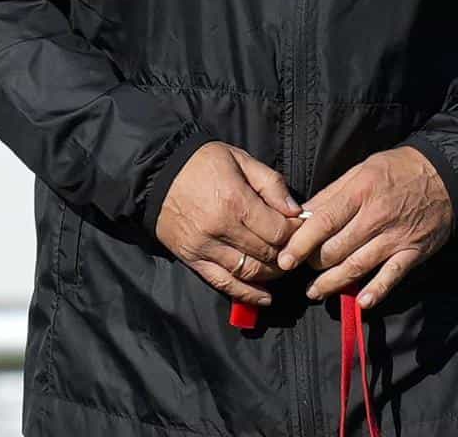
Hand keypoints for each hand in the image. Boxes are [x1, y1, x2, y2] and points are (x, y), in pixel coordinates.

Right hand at [155, 142, 303, 305]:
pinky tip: (265, 297)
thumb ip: (271, 184)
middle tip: (296, 249)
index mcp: (236, 202)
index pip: (278, 231)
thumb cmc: (202, 163)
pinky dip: (246, 293)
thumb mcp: (241, 160)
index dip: (296, 233)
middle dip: (287, 254)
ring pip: (248, 272)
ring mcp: (204, 248)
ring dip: (271, 275)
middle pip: (267, 254)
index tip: (302, 228)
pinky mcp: (192, 259)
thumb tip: (296, 211)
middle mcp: (220, 229)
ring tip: (283, 268)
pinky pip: (222, 283)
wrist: (156, 175)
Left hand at [277, 146, 454, 308]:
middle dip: (314, 263)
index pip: (323, 222)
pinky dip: (376, 291)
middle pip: (336, 249)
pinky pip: (392, 276)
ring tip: (315, 291)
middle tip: (303, 268)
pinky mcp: (413, 252)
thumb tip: (302, 216)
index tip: (284, 259)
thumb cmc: (399, 169)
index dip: (300, 244)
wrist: (447, 175)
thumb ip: (331, 194)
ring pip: (357, 267)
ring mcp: (396, 237)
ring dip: (332, 283)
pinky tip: (361, 303)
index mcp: (361, 192)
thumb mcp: (362, 169)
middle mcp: (376, 216)